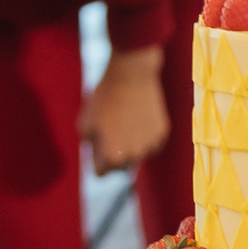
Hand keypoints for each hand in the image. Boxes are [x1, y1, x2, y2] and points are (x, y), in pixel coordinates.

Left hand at [82, 44, 168, 172]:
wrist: (131, 75)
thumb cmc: (104, 99)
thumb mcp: (84, 124)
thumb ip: (90, 146)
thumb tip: (99, 154)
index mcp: (112, 157)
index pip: (101, 173)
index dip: (97, 157)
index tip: (98, 143)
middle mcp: (134, 156)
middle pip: (120, 166)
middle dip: (115, 153)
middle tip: (112, 129)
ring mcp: (151, 146)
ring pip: (138, 155)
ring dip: (132, 145)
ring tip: (127, 121)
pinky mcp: (163, 134)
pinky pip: (152, 143)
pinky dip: (146, 135)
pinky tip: (140, 117)